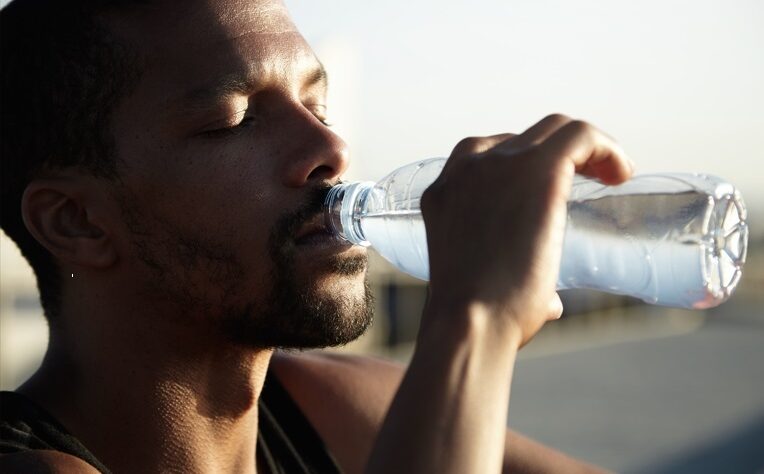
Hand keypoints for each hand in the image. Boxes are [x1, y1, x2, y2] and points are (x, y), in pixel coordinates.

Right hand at [421, 114, 632, 347]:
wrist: (469, 320)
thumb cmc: (475, 317)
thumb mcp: (479, 282)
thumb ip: (512, 281)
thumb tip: (550, 303)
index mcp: (446, 190)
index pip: (488, 155)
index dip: (525, 165)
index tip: (550, 188)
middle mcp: (469, 167)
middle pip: (524, 138)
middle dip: (558, 154)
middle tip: (588, 182)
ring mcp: (501, 164)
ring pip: (554, 130)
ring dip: (586, 148)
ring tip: (611, 175)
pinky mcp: (538, 170)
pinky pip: (580, 136)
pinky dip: (606, 147)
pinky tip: (623, 173)